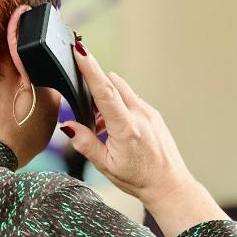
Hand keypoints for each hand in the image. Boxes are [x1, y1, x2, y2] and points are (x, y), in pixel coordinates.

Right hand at [61, 44, 226, 236]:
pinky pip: (132, 99)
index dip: (90, 69)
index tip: (80, 51)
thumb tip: (68, 126)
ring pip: (123, 90)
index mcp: (126, 128)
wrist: (169, 184)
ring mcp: (149, 112)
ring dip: (107, 98)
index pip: (105, 91)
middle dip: (96, 84)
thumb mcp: (106, 165)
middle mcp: (140, 115)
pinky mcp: (154, 114)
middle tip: (83, 102)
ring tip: (101, 125)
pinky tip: (115, 127)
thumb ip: (85, 143)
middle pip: (113, 83)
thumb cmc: (137, 178)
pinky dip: (119, 105)